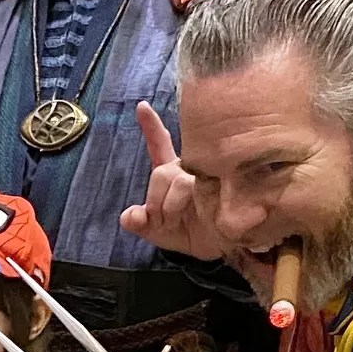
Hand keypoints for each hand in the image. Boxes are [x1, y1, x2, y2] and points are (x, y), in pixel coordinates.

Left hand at [118, 101, 219, 260]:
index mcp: (172, 173)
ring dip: (172, 209)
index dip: (150, 126)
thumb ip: (139, 222)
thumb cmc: (191, 233)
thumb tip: (128, 217)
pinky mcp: (223, 184)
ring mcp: (208, 173)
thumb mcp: (159, 232)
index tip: (141, 106)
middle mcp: (189, 168)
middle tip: (166, 223)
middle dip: (156, 203)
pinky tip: (200, 216)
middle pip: (161, 173)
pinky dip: (187, 208)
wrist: (222, 245)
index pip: (159, 146)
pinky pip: (196, 191)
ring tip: (182, 223)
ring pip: (178, 183)